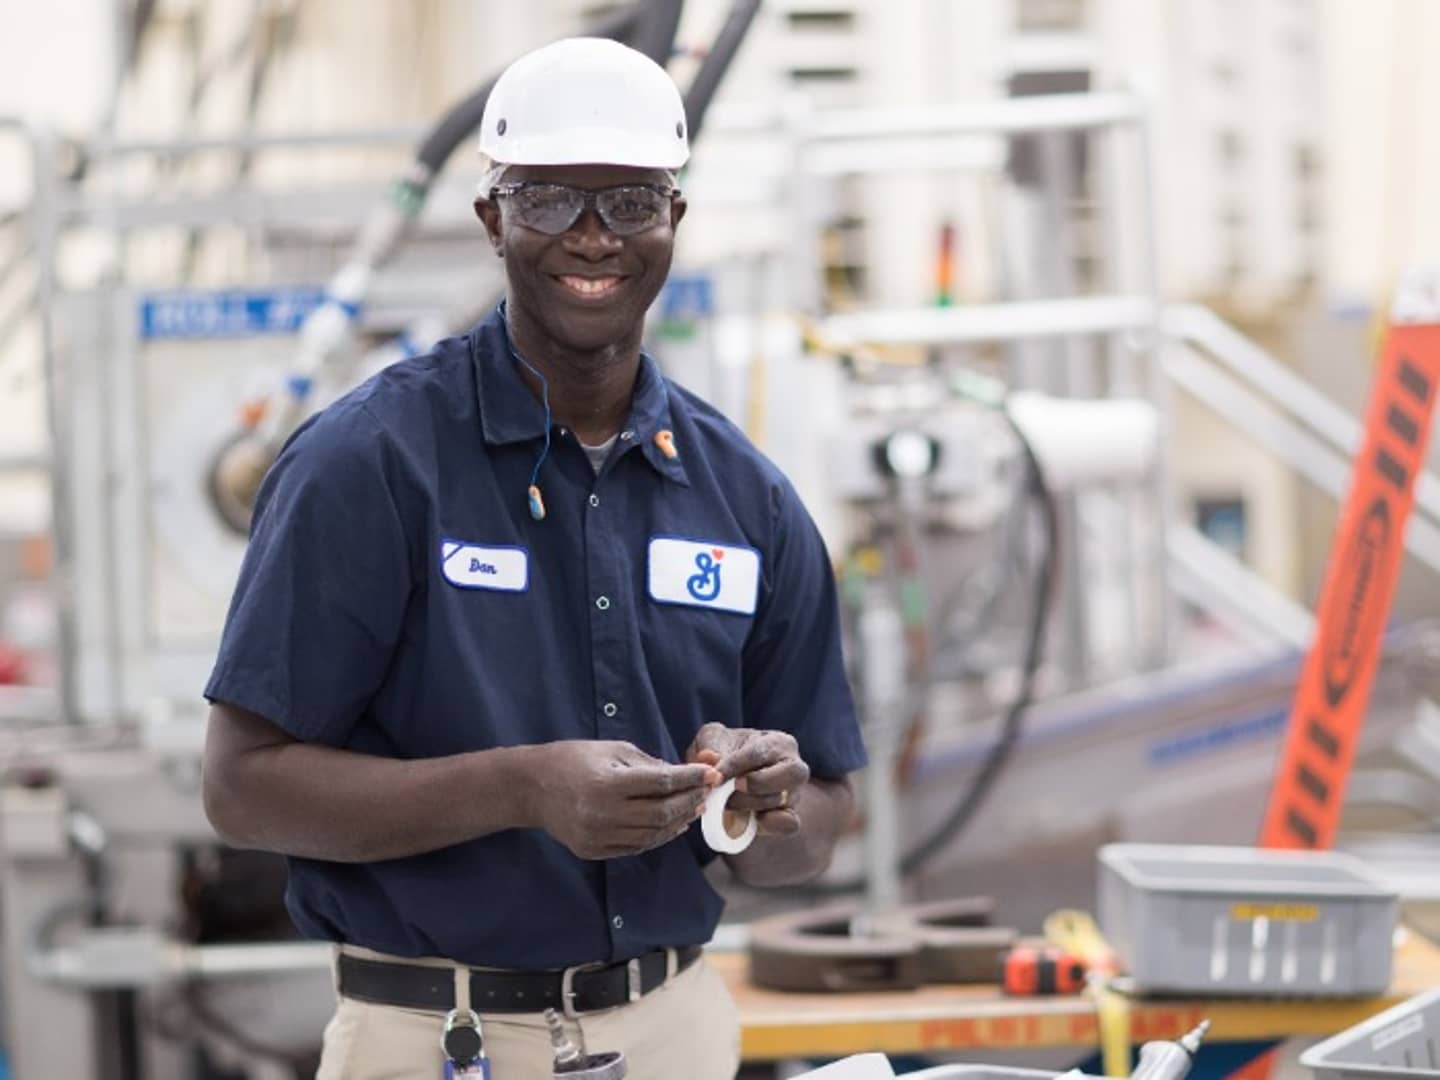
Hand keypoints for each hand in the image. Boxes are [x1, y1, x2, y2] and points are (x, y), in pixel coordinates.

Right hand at [522, 741, 719, 859]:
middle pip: (662, 813)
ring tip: (693, 807)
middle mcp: (602, 813)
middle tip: (706, 791)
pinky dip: (659, 836)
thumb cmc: (575, 759)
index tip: (712, 773)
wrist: (532, 787)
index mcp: (607, 783)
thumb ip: (652, 764)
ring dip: (679, 821)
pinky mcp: (594, 850)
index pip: (662, 782)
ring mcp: (597, 836)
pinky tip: (671, 824)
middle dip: (690, 801)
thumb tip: (693, 772)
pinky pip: (637, 846)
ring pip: (653, 834)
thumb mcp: (614, 750)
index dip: (691, 778)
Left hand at [686, 724, 809, 836]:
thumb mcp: (713, 741)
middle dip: (756, 783)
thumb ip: (710, 747)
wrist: (728, 778)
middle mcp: (794, 767)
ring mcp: (795, 794)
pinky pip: (789, 824)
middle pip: (791, 774)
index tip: (715, 777)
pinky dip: (768, 824)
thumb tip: (708, 757)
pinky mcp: (790, 818)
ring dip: (749, 805)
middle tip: (730, 788)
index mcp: (778, 742)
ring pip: (781, 800)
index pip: (760, 752)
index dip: (735, 766)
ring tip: (726, 803)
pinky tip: (748, 819)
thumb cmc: (724, 753)